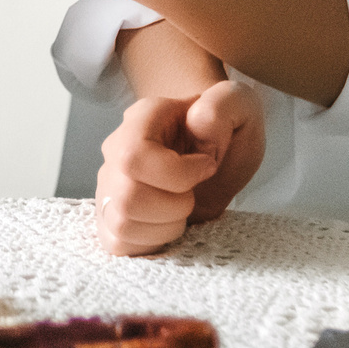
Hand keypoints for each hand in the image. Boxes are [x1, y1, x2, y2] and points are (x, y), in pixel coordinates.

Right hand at [93, 81, 263, 255]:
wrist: (213, 150)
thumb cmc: (223, 129)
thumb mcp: (239, 106)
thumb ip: (224, 104)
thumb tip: (198, 122)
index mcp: (141, 119)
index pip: (135, 155)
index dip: (178, 173)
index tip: (208, 166)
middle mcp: (115, 151)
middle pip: (128, 197)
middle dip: (176, 205)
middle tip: (194, 192)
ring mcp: (109, 185)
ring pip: (120, 223)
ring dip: (166, 226)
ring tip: (182, 208)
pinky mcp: (109, 216)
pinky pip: (116, 242)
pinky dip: (150, 243)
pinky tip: (167, 224)